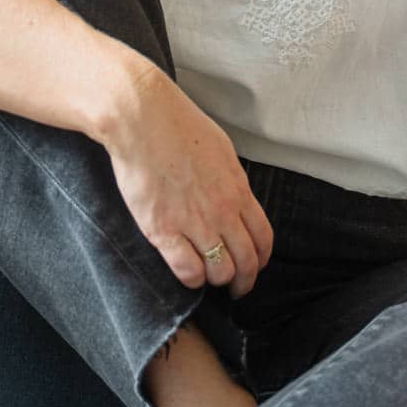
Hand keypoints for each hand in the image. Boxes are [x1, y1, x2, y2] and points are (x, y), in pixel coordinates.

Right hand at [103, 59, 272, 298]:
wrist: (143, 119)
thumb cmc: (179, 126)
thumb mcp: (221, 150)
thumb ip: (231, 181)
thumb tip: (235, 200)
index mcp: (238, 189)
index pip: (263, 238)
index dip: (261, 259)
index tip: (255, 267)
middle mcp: (222, 210)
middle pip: (245, 261)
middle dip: (244, 280)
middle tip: (237, 287)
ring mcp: (193, 222)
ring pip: (220, 271)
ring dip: (217, 279)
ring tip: (209, 279)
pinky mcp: (163, 230)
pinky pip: (187, 271)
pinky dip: (191, 280)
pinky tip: (187, 274)